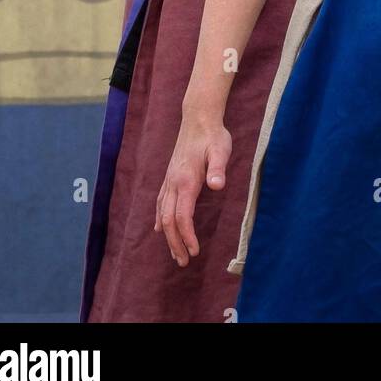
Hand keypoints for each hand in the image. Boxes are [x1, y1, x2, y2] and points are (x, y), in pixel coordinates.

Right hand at [154, 115, 232, 265]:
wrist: (198, 117)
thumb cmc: (213, 135)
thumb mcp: (221, 149)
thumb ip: (219, 168)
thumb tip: (217, 186)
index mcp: (185, 180)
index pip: (182, 216)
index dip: (187, 236)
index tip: (194, 252)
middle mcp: (173, 182)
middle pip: (169, 220)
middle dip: (175, 243)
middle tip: (183, 262)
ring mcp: (169, 179)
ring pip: (163, 213)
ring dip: (168, 235)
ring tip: (174, 253)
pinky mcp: (170, 176)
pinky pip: (160, 203)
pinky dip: (160, 219)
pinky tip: (159, 228)